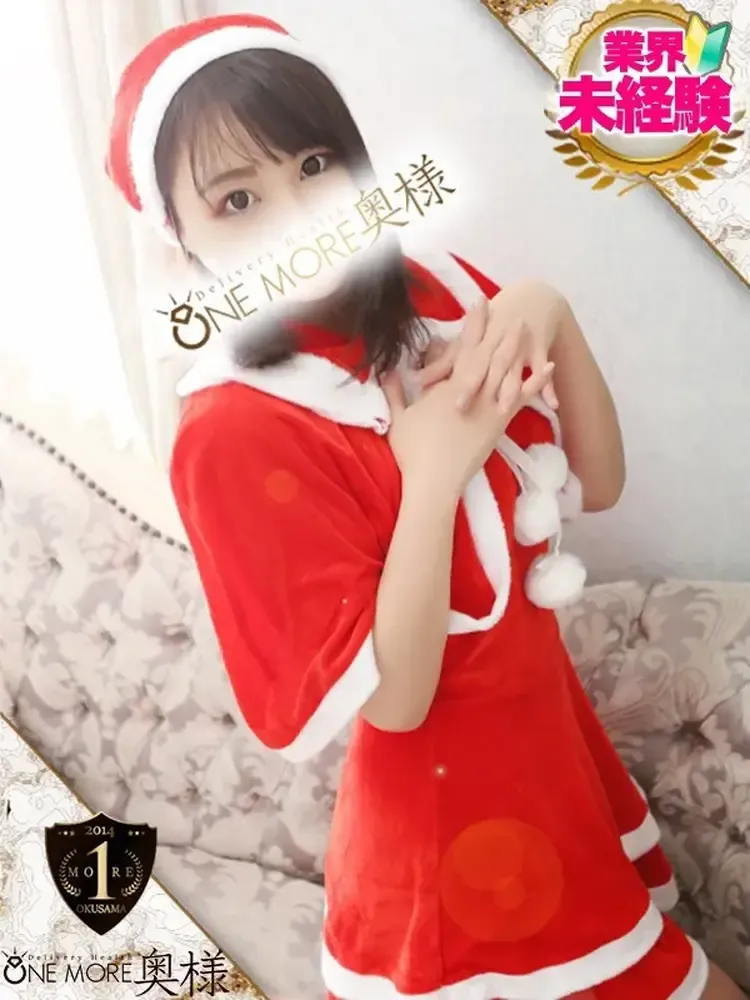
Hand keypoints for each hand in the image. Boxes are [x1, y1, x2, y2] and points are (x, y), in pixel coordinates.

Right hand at [382, 299, 554, 498]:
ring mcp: (489, 406)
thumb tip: (387, 371)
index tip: (479, 303)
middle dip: (497, 328)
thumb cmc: (414, 451)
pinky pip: (522, 397)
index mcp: (448, 386)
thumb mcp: (399, 418)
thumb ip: (394, 392)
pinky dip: (537, 381)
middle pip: (488, 352)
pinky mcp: (500, 423)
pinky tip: (550, 367)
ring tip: (526, 326)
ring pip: (506, 369)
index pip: (464, 348)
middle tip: (509, 306)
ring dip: (517, 346)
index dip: (473, 324)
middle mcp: (472, 391)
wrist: (434, 481)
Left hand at [416, 281, 565, 412]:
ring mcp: (520, 346)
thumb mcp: (469, 341)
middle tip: (461, 409)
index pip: (462, 362)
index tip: (436, 395)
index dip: (449, 377)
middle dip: (474, 385)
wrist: (531, 298)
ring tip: (504, 408)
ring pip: (514, 368)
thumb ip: (443, 364)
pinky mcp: (540, 349)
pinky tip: (552, 405)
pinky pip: (543, 369)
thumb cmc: (492, 325)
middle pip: (484, 366)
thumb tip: (415, 380)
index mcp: (477, 341)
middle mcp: (497, 341)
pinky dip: (549, 386)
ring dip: (510, 387)